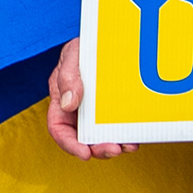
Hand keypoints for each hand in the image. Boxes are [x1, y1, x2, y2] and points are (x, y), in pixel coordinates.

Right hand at [46, 38, 132, 159]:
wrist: (107, 39)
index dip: (69, 144)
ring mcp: (96, 112)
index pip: (59, 129)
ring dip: (113, 145)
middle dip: (97, 149)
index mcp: (62, 101)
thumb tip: (68, 104)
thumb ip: (67, 78)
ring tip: (127, 146)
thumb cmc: (84, 48)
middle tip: (114, 150)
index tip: (84, 153)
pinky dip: (125, 135)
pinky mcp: (113, 110)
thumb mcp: (72, 56)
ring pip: (101, 137)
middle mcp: (78, 111)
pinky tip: (134, 137)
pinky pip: (117, 128)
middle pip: (82, 139)